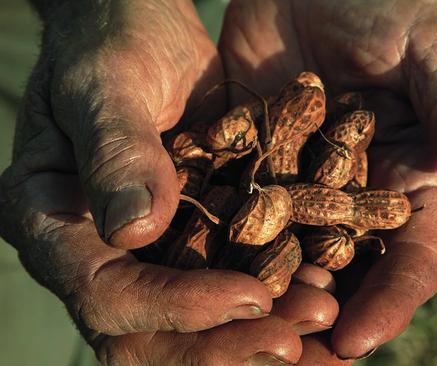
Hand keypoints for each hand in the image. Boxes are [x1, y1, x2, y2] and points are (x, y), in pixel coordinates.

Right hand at [0, 0, 337, 363]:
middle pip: (145, 335)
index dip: (175, 307)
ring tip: (320, 319)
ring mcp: (143, 251)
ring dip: (253, 334)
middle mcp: (94, 250)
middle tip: (295, 338)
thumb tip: (133, 231)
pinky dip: (270, 299)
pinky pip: (225, 282)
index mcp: (51, 218)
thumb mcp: (107, 82)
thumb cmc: (111, 40)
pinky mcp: (189, 237)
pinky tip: (321, 295)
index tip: (249, 295)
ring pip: (190, 325)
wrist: (138, 26)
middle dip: (222, 345)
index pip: (103, 293)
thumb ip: (116, 151)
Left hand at [219, 0, 436, 359]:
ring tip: (242, 328)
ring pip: (290, 258)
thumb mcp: (431, 50)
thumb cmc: (386, 4)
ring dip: (270, 296)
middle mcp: (359, 199)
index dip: (390, 303)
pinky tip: (197, 274)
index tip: (357, 341)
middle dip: (324, 318)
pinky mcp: (254, 167)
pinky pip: (238, 215)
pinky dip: (222, 247)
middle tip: (292, 356)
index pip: (412, 260)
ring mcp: (303, 188)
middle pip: (349, 277)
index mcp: (414, 183)